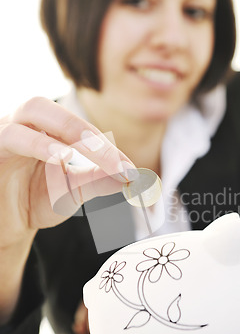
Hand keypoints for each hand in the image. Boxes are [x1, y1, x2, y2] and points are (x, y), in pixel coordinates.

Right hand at [0, 97, 134, 247]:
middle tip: (115, 160)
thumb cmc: (33, 202)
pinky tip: (62, 158)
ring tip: (94, 153)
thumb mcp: (71, 192)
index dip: (105, 145)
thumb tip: (132, 177)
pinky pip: (13, 137)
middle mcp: (23, 123)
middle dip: (87, 131)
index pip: (77, 126)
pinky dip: (40, 144)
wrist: (4, 226)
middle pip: (53, 107)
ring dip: (67, 130)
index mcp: (44, 129)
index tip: (129, 170)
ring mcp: (4, 132)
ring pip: (32, 110)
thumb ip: (98, 181)